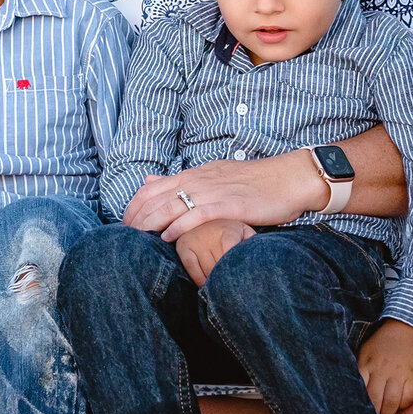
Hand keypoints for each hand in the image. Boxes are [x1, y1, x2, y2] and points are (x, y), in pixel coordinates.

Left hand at [125, 153, 324, 242]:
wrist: (289, 179)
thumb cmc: (254, 182)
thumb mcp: (213, 176)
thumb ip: (182, 181)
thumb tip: (150, 181)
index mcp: (195, 174)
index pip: (152, 188)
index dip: (134, 206)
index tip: (124, 223)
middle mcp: (199, 180)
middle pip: (156, 198)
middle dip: (136, 217)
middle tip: (123, 236)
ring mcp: (213, 192)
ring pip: (171, 206)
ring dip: (150, 223)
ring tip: (136, 238)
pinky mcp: (229, 205)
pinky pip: (197, 215)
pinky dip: (178, 227)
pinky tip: (166, 238)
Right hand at [173, 219, 254, 287]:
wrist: (206, 214)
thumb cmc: (231, 229)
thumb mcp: (245, 231)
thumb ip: (253, 243)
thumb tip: (258, 260)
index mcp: (228, 232)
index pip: (231, 258)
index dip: (235, 273)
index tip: (240, 284)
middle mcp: (210, 235)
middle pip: (219, 267)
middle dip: (225, 279)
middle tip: (232, 290)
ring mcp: (194, 240)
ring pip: (205, 269)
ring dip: (212, 281)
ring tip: (221, 289)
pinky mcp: (183, 246)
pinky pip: (191, 267)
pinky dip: (198, 278)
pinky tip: (204, 284)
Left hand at [358, 320, 412, 413]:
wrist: (405, 331)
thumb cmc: (380, 346)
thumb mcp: (364, 354)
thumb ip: (358, 372)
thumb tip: (347, 394)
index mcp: (366, 364)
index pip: (360, 391)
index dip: (358, 407)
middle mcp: (382, 370)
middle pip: (375, 400)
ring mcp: (399, 374)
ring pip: (392, 402)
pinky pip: (408, 397)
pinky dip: (403, 406)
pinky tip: (398, 408)